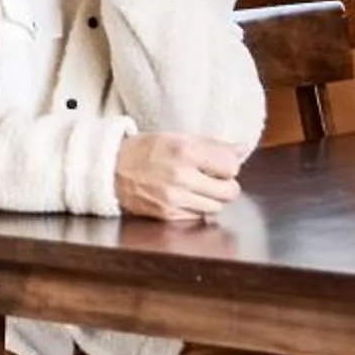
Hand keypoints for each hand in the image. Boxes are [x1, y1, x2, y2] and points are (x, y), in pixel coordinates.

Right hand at [114, 132, 243, 221]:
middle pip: (230, 191)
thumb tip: (244, 148)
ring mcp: (174, 199)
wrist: (111, 170)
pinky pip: (198, 216)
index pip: (231, 166)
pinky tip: (182, 196)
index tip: (219, 164)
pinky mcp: (167, 215)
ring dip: (211, 198)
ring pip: (216, 207)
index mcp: (185, 151)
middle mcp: (181, 176)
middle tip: (213, 178)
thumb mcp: (178, 138)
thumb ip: (214, 144)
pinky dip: (195, 208)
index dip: (229, 165)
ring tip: (195, 187)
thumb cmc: (145, 150)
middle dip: (226, 185)